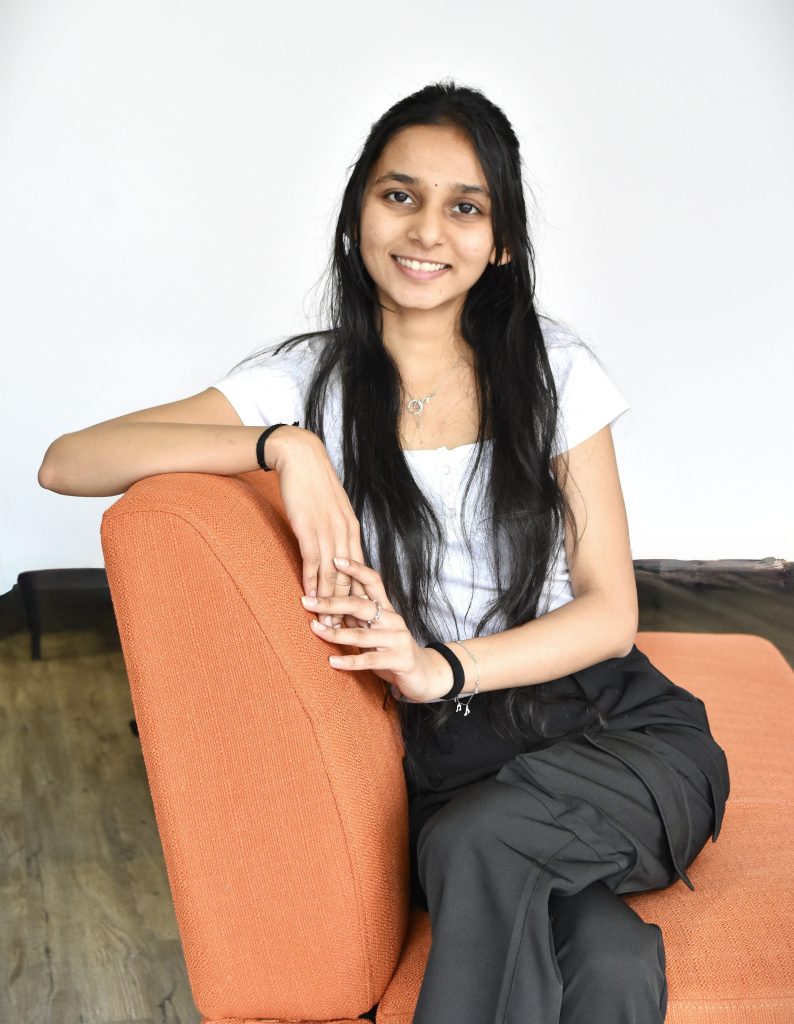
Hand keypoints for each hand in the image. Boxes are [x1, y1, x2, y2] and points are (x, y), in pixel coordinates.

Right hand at [269, 426, 368, 627]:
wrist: (301, 457)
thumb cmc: (313, 484)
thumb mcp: (331, 510)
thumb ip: (336, 531)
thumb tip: (335, 552)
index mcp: (353, 530)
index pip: (360, 571)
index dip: (360, 597)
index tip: (361, 617)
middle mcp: (345, 534)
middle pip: (350, 579)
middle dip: (348, 608)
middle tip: (347, 632)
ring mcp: (328, 532)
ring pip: (333, 576)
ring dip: (330, 603)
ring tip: (329, 625)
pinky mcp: (309, 529)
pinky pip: (313, 563)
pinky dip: (312, 583)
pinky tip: (309, 599)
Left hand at [299, 555, 453, 703]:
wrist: (424, 673)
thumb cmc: (392, 649)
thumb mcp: (375, 629)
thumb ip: (356, 618)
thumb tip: (326, 606)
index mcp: (387, 608)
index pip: (373, 581)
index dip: (355, 569)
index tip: (334, 560)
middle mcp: (393, 620)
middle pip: (360, 605)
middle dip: (332, 603)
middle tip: (307, 601)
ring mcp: (397, 639)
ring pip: (362, 634)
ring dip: (336, 633)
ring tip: (315, 630)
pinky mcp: (399, 660)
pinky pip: (370, 660)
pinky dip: (349, 661)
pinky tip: (332, 661)